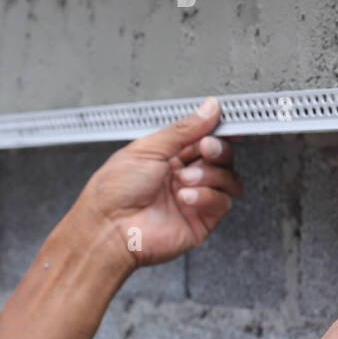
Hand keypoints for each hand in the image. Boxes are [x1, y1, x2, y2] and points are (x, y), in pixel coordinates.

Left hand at [76, 98, 243, 267]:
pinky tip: (186, 197)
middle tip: (206, 149)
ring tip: (185, 179)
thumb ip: (184, 129)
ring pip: (229, 178)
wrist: (109, 229)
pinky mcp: (202, 220)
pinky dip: (207, 196)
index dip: (215, 132)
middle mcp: (185, 176)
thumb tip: (209, 109)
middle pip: (222, 157)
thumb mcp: (148, 148)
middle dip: (217, 150)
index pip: (204, 138)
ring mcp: (195, 198)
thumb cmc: (114, 192)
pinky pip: (223, 202)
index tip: (220, 126)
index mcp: (169, 156)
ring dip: (210, 175)